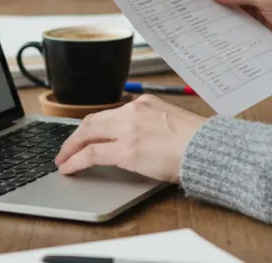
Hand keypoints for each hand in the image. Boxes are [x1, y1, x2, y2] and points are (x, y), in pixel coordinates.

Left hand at [54, 95, 206, 182]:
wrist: (208, 148)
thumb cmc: (198, 141)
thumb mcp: (172, 121)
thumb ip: (152, 124)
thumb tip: (141, 138)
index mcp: (145, 103)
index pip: (110, 113)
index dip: (93, 126)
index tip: (85, 135)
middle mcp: (133, 112)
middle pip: (92, 121)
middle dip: (75, 136)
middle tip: (66, 148)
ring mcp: (128, 131)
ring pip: (87, 134)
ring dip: (70, 148)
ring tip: (63, 159)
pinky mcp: (126, 151)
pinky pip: (91, 155)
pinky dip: (75, 161)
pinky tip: (69, 168)